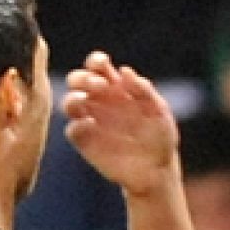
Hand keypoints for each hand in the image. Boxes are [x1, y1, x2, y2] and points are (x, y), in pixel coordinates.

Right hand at [62, 51, 179, 195]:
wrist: (157, 168)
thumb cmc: (160, 135)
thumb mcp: (158, 111)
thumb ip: (143, 90)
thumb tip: (124, 70)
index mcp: (116, 88)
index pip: (98, 67)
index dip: (96, 61)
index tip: (101, 64)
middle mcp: (100, 101)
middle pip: (78, 80)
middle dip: (82, 78)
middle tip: (98, 86)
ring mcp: (90, 120)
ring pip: (70, 103)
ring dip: (73, 98)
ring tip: (84, 102)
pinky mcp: (85, 142)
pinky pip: (73, 130)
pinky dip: (77, 125)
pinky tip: (90, 125)